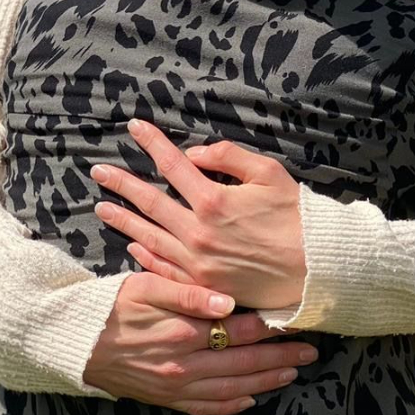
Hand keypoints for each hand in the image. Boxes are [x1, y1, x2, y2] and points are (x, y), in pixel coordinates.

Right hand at [82, 269, 316, 413]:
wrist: (75, 342)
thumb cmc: (112, 305)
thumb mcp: (145, 286)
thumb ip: (186, 291)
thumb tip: (227, 302)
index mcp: (183, 333)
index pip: (241, 330)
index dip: (273, 327)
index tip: (299, 320)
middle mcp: (184, 365)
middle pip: (244, 363)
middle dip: (281, 357)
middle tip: (312, 351)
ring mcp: (175, 387)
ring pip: (232, 389)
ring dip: (265, 382)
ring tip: (292, 373)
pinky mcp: (166, 399)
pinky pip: (206, 407)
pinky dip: (232, 405)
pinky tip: (251, 399)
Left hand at [91, 119, 306, 312]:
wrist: (316, 270)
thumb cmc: (297, 217)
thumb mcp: (269, 174)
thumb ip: (228, 157)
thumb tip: (192, 154)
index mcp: (213, 201)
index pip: (173, 164)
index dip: (152, 143)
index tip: (134, 127)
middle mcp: (198, 233)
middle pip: (150, 202)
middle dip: (121, 183)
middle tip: (98, 171)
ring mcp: (197, 263)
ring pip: (150, 237)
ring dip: (123, 220)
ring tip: (101, 208)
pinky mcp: (202, 286)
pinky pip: (165, 269)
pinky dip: (145, 256)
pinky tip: (132, 245)